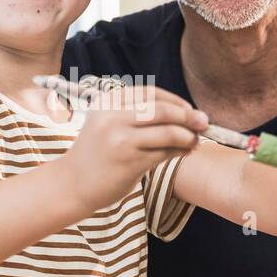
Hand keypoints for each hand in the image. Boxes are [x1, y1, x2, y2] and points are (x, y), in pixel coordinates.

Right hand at [59, 83, 207, 211]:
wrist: (72, 183)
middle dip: (188, 116)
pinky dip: (179, 151)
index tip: (189, 110)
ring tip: (194, 140)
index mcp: (108, 101)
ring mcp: (120, 139)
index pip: (151, 93)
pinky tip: (184, 151)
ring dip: (187, 136)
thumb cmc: (96, 153)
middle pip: (162, 110)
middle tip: (204, 123)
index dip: (175, 100)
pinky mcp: (129, 161)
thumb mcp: (108, 123)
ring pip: (168, 131)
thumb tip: (185, 112)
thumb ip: (137, 114)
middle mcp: (112, 116)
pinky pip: (164, 152)